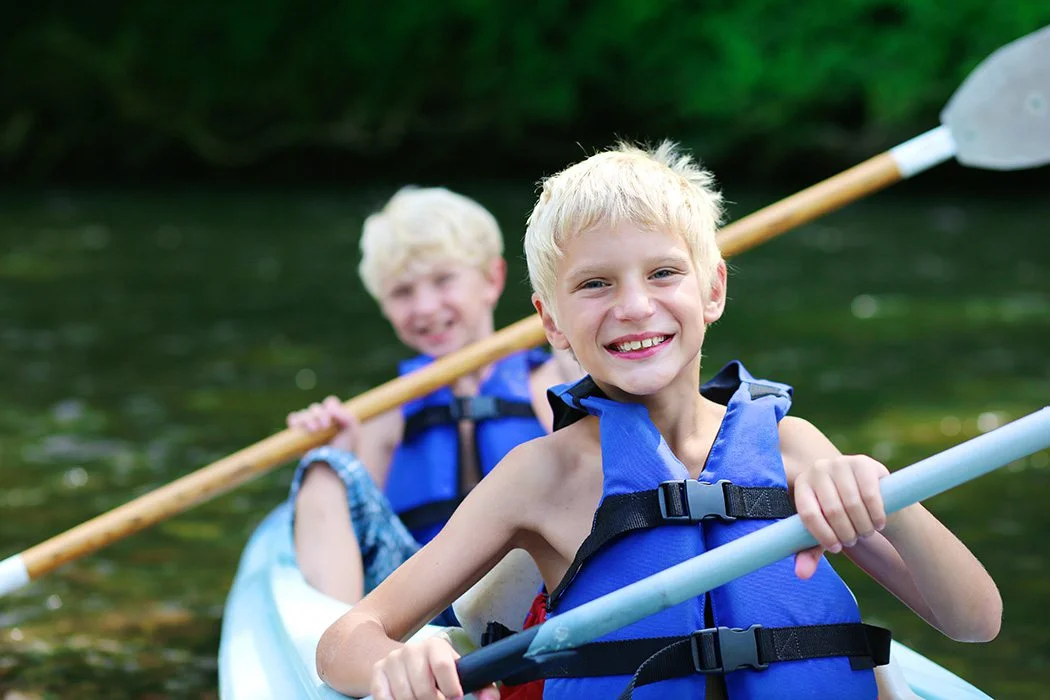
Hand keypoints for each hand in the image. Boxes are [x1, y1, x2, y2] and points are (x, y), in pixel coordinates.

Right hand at [286, 395, 359, 451]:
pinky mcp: (299, 433)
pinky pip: (293, 419)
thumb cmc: (344, 450)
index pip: (330, 403)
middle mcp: (322, 420)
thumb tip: (329, 407)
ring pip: (304, 413)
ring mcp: (310, 426)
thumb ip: (346, 415)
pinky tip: (297, 426)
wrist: (331, 465)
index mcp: (336, 417)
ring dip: (307, 419)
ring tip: (313, 431)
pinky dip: (294, 420)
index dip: (329, 408)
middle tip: (323, 428)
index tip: (331, 420)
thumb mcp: (351, 431)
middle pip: (315, 408)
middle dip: (319, 415)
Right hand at [370, 635, 499, 699]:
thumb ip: (481, 685)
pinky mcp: (377, 675)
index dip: (451, 688)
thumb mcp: (459, 671)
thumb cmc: (438, 670)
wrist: (403, 659)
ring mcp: (392, 661)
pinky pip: (385, 699)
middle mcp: (411, 650)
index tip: (455, 698)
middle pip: (423, 689)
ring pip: (404, 697)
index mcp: (435, 646)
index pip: (443, 665)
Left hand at [792, 455, 888, 578]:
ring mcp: (841, 463)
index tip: (836, 549)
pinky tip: (878, 524)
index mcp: (802, 485)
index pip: (808, 514)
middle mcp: (818, 469)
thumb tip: (801, 574)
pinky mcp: (864, 463)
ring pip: (852, 504)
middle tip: (853, 541)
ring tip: (864, 533)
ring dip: (862, 526)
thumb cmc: (840, 518)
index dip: (823, 535)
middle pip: (832, 510)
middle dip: (846, 533)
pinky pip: (870, 495)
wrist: (871, 497)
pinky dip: (876, 516)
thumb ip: (809, 554)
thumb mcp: (824, 534)